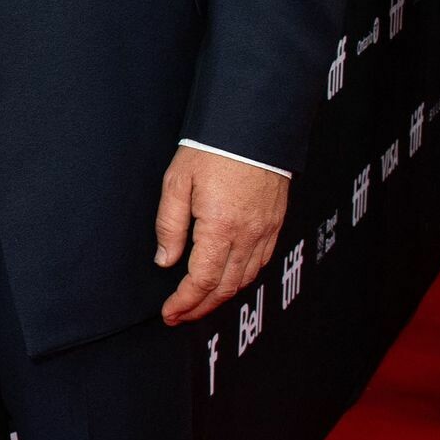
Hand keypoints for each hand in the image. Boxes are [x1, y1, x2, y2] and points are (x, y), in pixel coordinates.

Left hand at [154, 148, 287, 325]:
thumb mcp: (177, 181)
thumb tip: (164, 260)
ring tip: (199, 302)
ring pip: (244, 279)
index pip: (201, 280)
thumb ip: (169, 224)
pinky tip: (227, 277)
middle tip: (180, 315)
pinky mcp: (275, 223)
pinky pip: (260, 262)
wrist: (251, 124)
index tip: (169, 313)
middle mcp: (247, 236)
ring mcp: (265, 231)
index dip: (184, 302)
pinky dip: (241, 278)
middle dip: (200, 307)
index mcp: (220, 227)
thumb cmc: (211, 149)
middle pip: (224, 287)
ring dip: (221, 296)